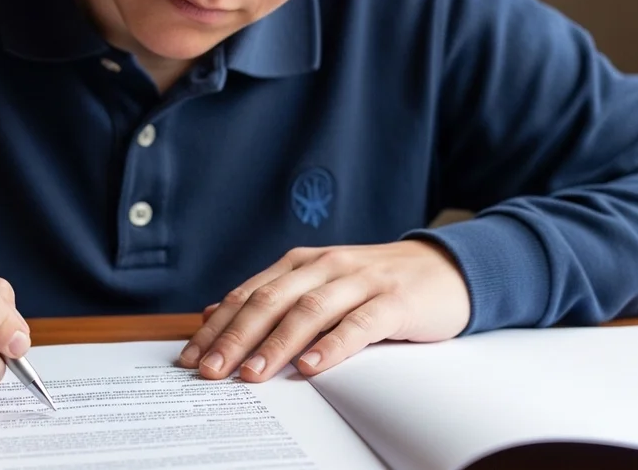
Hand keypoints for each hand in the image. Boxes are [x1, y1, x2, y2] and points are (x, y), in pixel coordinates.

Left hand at [181, 240, 469, 381]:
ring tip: (253, 373)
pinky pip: (359, 323)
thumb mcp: (319, 283)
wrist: (446, 268)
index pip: (249, 295)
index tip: (191, 357)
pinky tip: (311, 366)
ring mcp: (360, 281)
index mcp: (302, 263)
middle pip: (271, 301)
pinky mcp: (394, 301)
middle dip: (236, 337)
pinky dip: (332, 345)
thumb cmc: (375, 283)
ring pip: (309, 311)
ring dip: (277, 343)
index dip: (217, 326)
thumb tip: (215, 310)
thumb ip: (272, 295)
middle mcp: (325, 266)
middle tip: (211, 370)